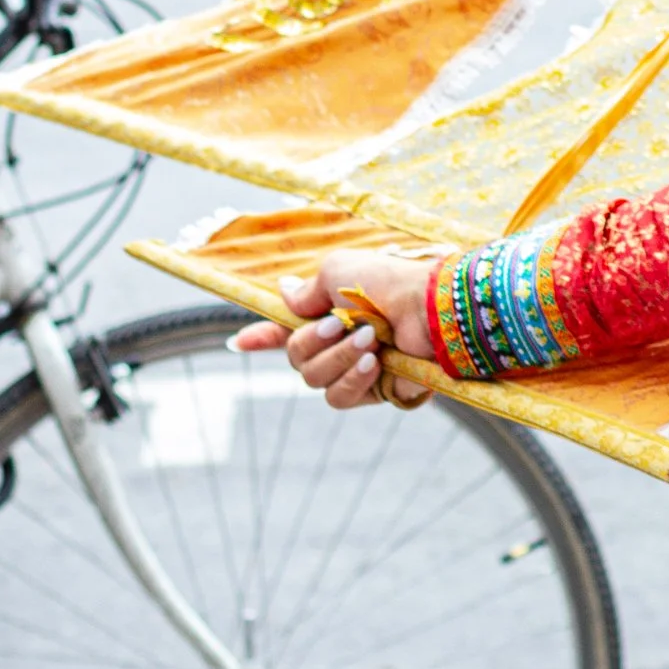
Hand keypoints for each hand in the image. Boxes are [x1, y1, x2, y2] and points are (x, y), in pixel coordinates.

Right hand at [231, 246, 444, 411]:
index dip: (262, 337)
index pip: (286, 329)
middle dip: (312, 341)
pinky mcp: (375, 391)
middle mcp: (338, 342)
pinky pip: (340, 397)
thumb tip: (282, 292)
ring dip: (336, 359)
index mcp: (329, 312)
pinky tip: (373, 363)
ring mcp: (355, 368)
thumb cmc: (388, 282)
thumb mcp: (339, 272)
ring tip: (369, 339)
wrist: (430, 308)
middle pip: (296, 358)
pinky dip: (352, 379)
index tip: (238, 342)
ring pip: (314, 380)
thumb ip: (307, 291)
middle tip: (341, 324)